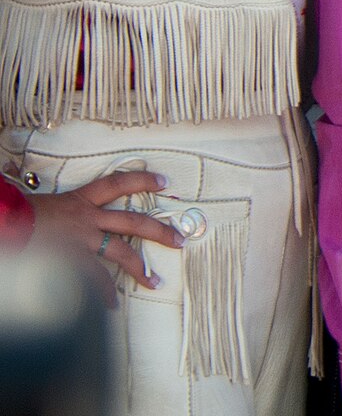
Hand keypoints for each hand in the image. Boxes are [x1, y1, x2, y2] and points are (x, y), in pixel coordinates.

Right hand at [25, 169, 180, 301]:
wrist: (5, 223)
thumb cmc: (18, 214)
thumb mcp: (44, 204)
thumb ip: (62, 211)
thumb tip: (61, 212)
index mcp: (80, 199)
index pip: (118, 183)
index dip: (142, 180)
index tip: (163, 181)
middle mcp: (87, 217)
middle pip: (134, 221)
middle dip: (160, 230)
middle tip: (180, 239)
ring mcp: (82, 239)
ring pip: (121, 252)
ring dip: (140, 268)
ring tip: (155, 281)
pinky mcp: (72, 259)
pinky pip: (94, 279)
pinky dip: (103, 294)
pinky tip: (111, 305)